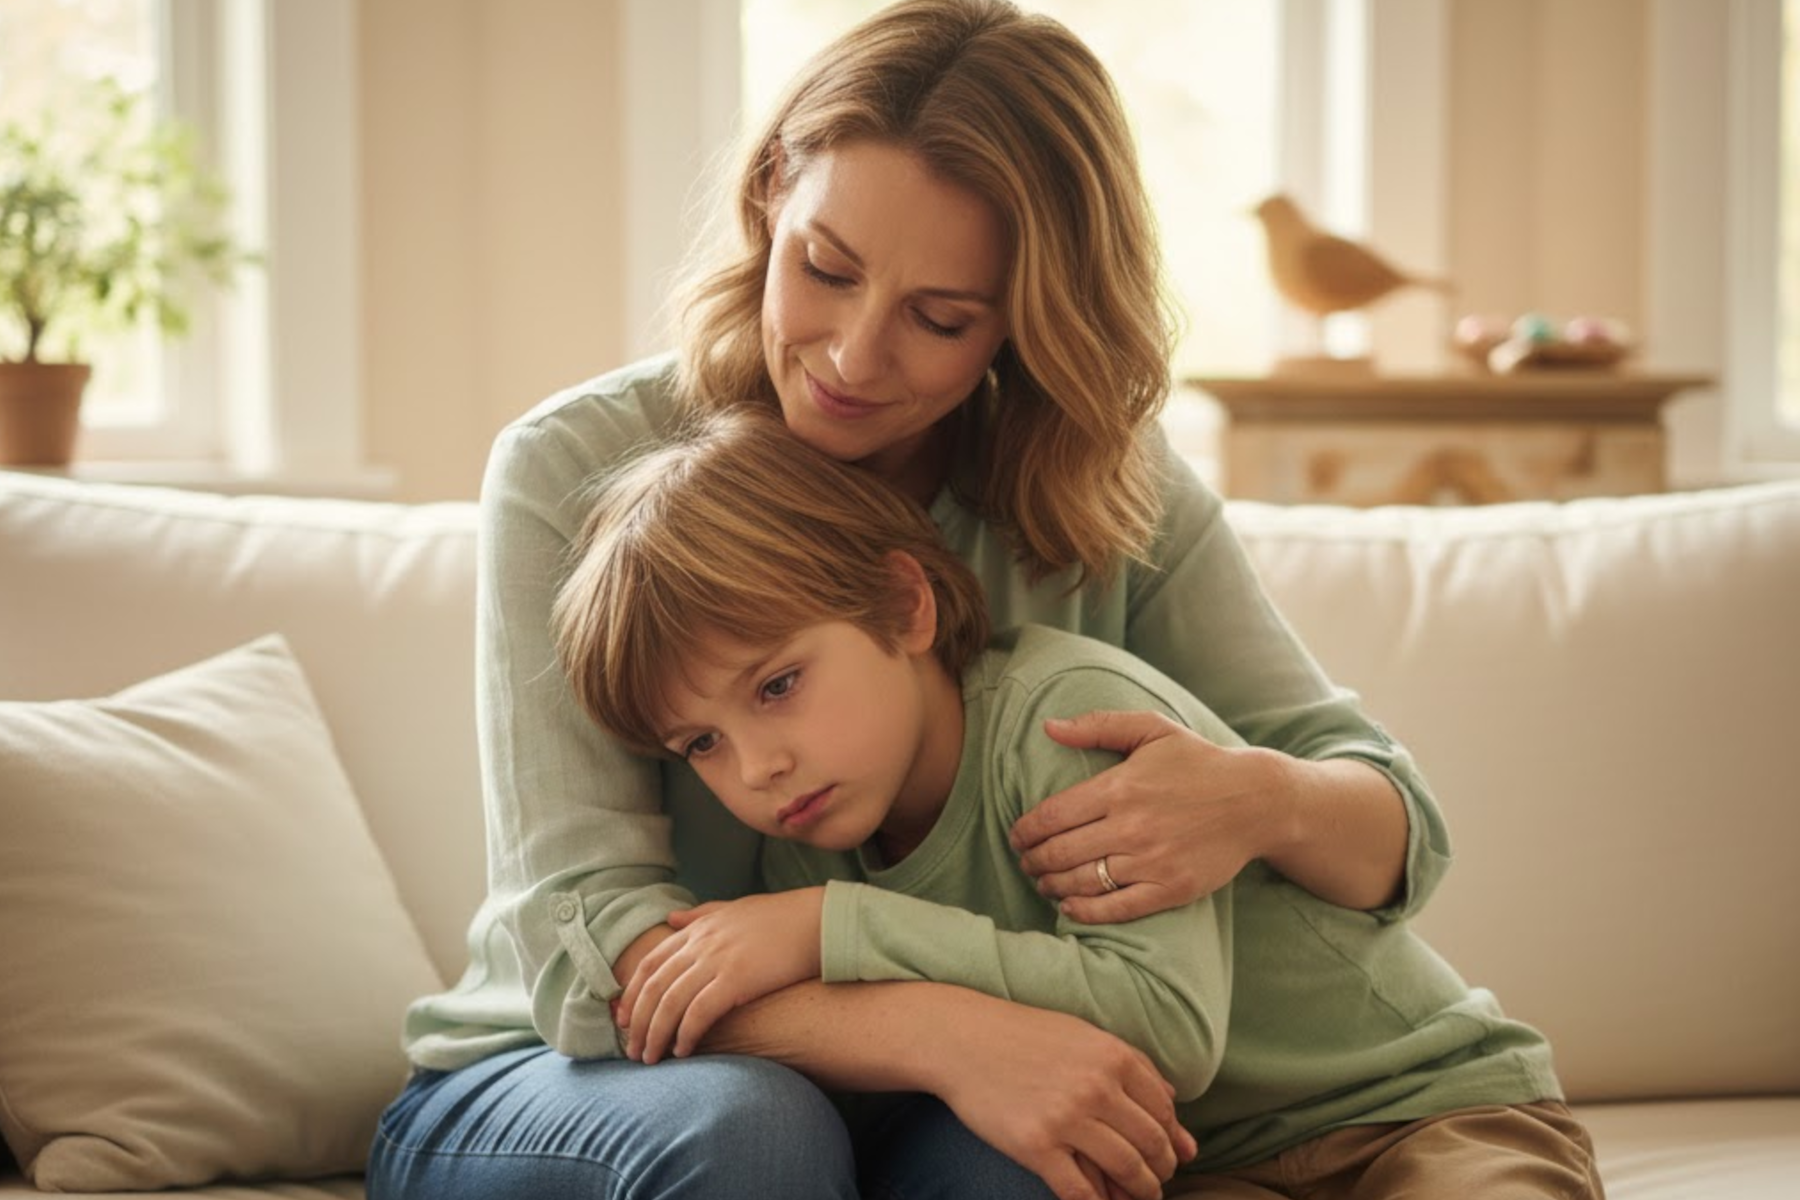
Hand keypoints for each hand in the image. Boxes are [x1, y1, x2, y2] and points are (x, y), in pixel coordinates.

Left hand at [615, 887, 824, 1062]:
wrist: (817, 921)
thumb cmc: (780, 918)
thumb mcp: (734, 909)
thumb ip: (700, 915)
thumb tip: (671, 919)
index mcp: (698, 928)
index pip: (650, 963)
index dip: (632, 993)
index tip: (622, 1018)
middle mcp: (701, 943)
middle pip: (654, 986)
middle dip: (637, 1021)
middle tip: (631, 1049)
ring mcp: (717, 960)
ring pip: (670, 1003)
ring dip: (655, 1034)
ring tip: (651, 1058)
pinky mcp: (736, 979)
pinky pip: (699, 1012)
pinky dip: (686, 1034)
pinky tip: (683, 1051)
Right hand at [929, 996, 1196, 1199]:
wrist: (962, 1040)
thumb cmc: (1025, 1036)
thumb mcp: (1085, 1036)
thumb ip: (1134, 1067)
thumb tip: (1177, 1109)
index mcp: (1114, 1057)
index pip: (1163, 1111)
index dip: (1171, 1138)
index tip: (1168, 1154)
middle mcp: (1097, 1087)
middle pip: (1151, 1143)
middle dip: (1161, 1170)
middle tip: (1157, 1181)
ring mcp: (1067, 1118)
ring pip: (1126, 1169)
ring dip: (1140, 1191)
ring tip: (1138, 1196)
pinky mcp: (1036, 1146)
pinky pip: (1081, 1191)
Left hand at [1010, 710, 1289, 922]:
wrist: (1256, 801)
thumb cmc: (1198, 762)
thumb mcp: (1151, 730)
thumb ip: (1098, 725)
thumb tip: (1048, 727)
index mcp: (1120, 787)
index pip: (1052, 815)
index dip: (1025, 830)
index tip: (1016, 836)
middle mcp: (1131, 826)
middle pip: (1060, 852)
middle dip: (1032, 860)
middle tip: (1024, 862)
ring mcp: (1151, 861)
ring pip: (1082, 881)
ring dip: (1051, 885)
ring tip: (1042, 882)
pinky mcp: (1169, 889)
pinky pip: (1116, 908)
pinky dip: (1084, 912)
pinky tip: (1069, 906)